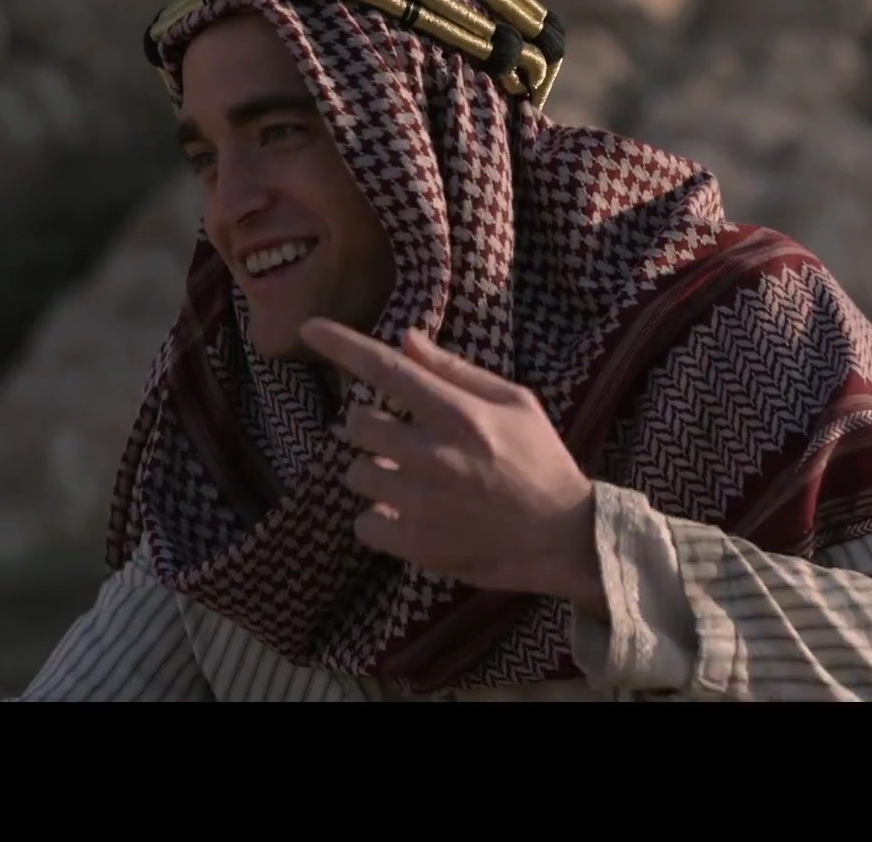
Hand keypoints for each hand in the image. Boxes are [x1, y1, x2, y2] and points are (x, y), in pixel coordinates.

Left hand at [299, 319, 607, 617]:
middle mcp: (434, 453)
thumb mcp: (516, 402)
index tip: (307, 329)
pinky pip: (364, 523)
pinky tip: (407, 515)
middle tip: (398, 436)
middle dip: (369, 425)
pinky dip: (379, 518)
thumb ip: (457, 370)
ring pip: (356, 473)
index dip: (341, 345)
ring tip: (408, 479)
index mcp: (459, 413)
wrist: (564, 536)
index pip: (386, 369)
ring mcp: (422, 501)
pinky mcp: (416, 543)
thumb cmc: (542, 461)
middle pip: (357, 424)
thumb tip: (405, 339)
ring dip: (374, 471)